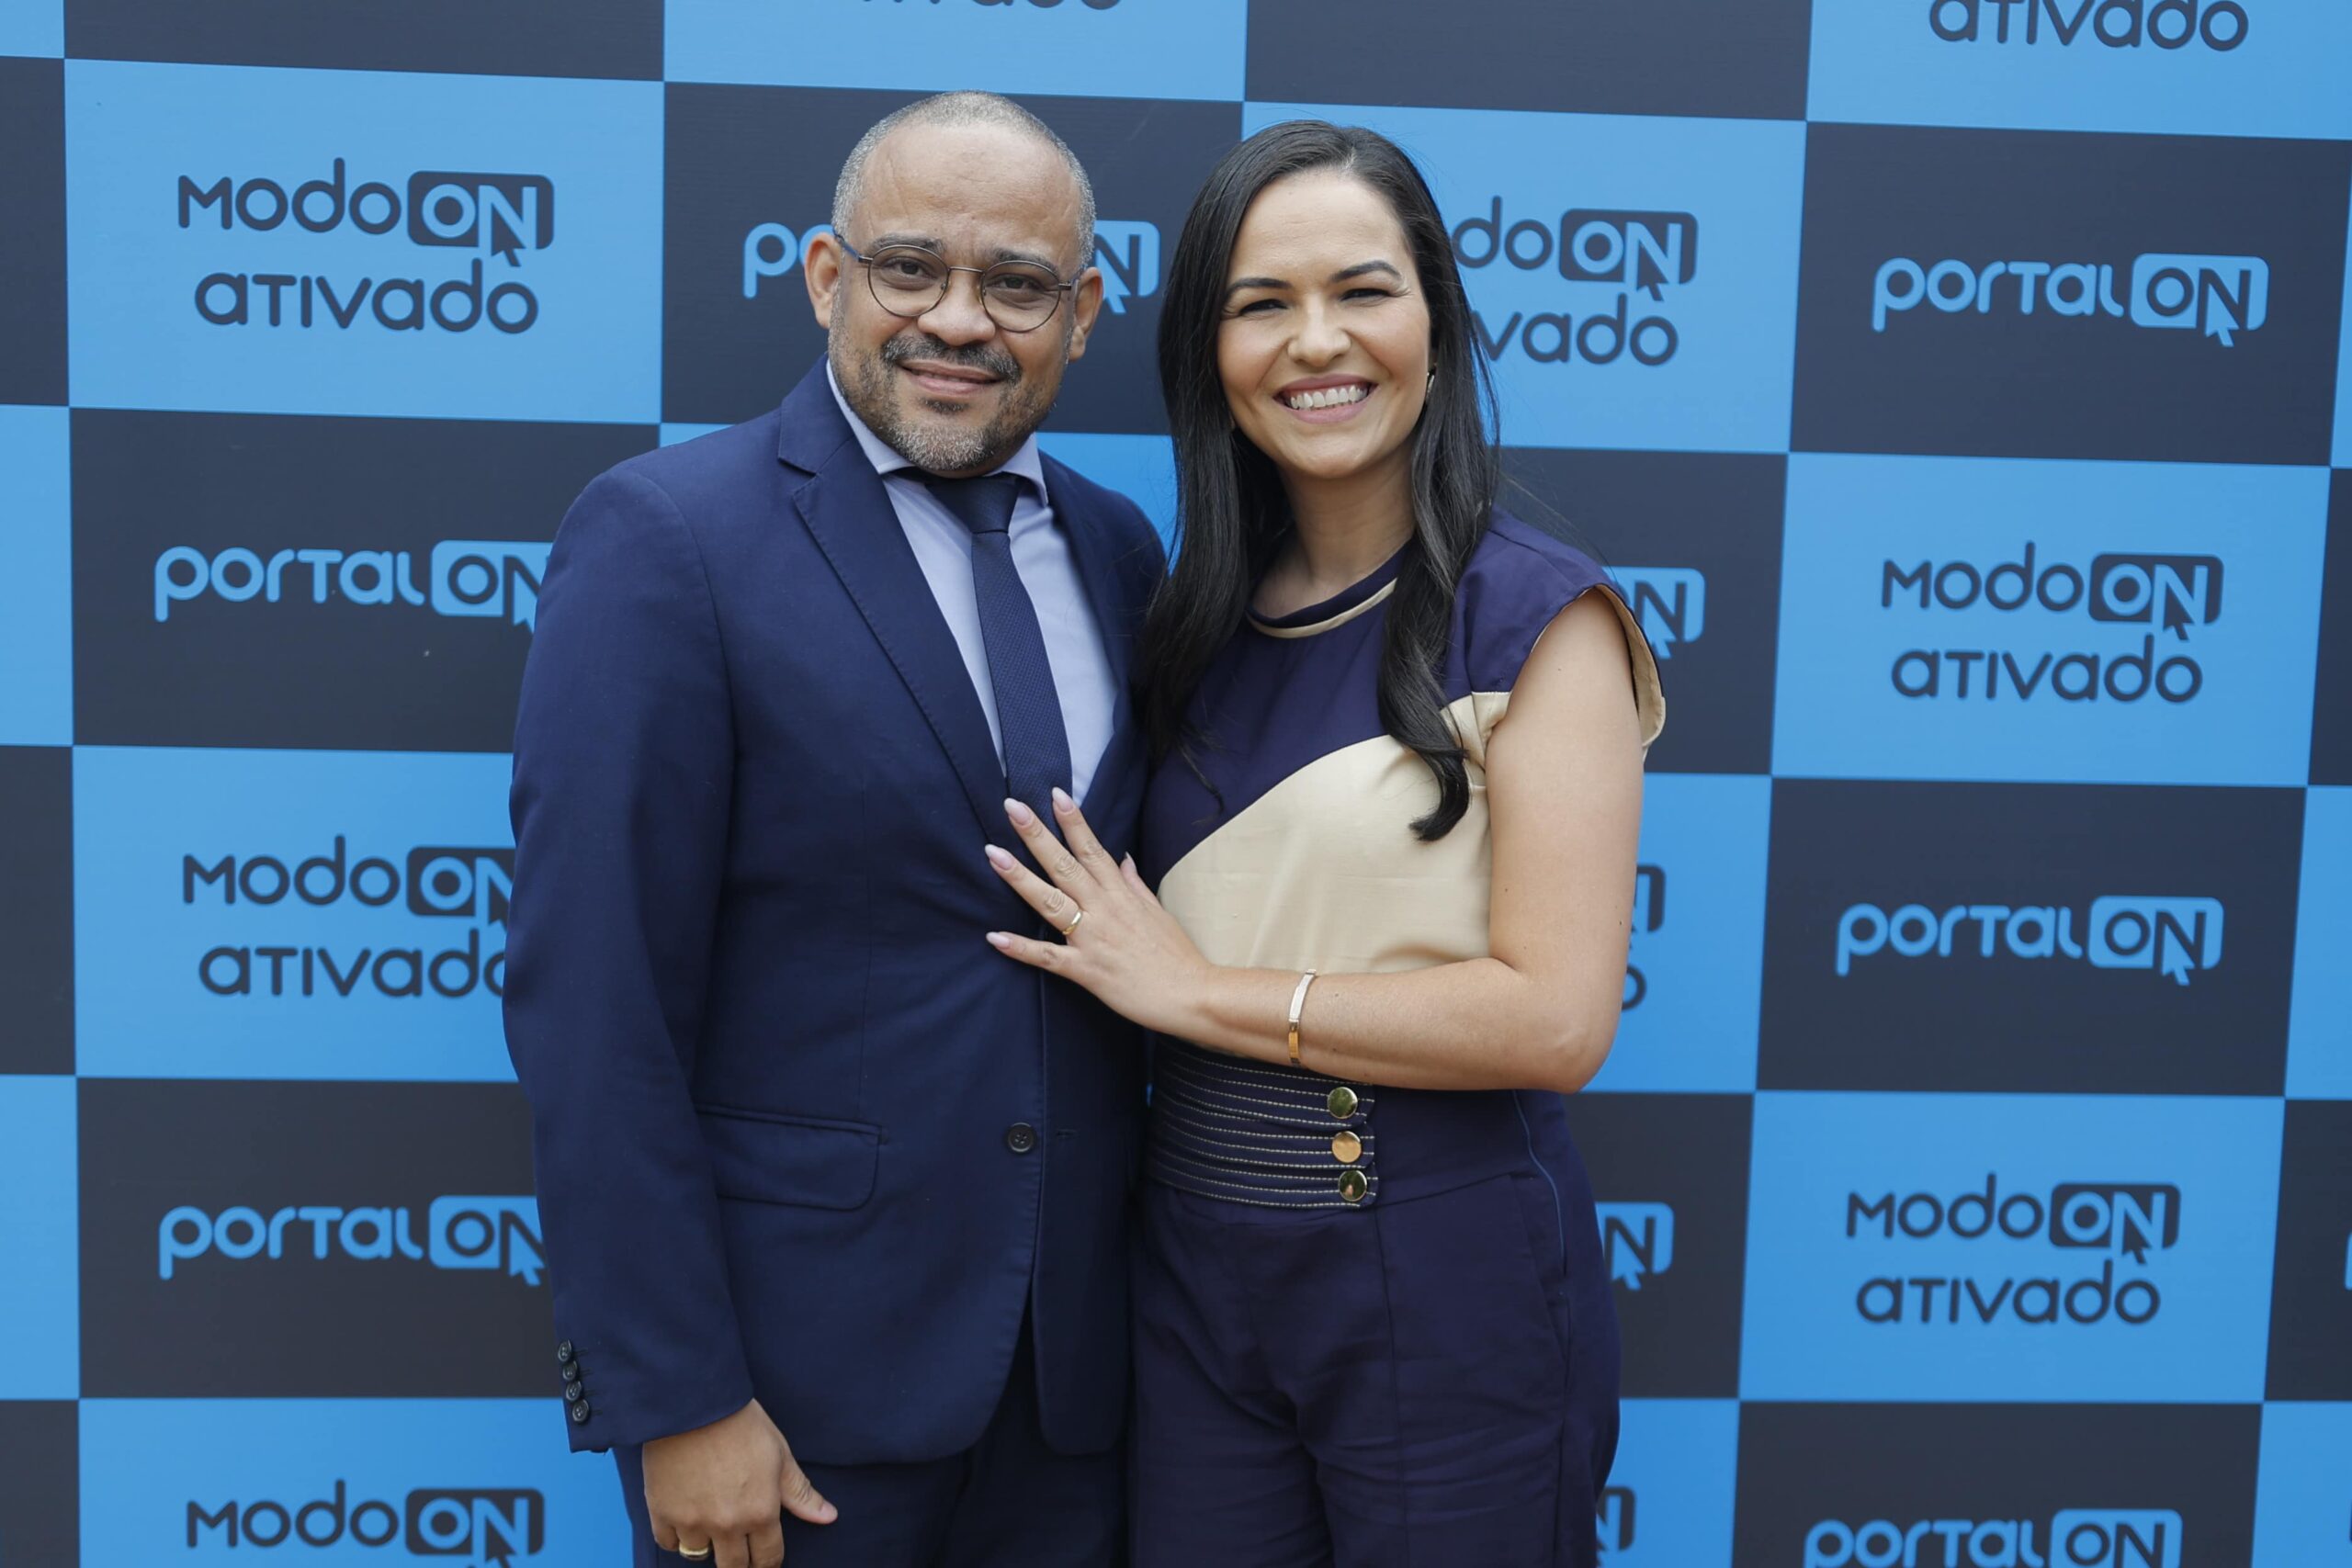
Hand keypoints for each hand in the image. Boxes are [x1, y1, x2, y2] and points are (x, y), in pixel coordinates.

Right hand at [642, 1399, 834, 1566]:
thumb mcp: (780, 1456)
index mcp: (760, 1513)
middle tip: (739, 1553)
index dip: (768, 1562)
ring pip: (700, 1555)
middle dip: (740, 1563)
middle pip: (734, 1567)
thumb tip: (828, 1517)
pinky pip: (668, 1543)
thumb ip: (800, 1493)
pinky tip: (685, 1521)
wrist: (695, 1403)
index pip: (768, 1559)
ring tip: (711, 1526)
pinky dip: (676, 1536)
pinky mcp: (662, 1512)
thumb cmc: (742, 1424)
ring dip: (707, 1545)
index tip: (764, 1558)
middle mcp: (727, 1525)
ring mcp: (692, 1521)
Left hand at [986, 790, 1211, 1035]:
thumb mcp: (1157, 911)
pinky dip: (1021, 948)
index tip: (1055, 794)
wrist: (1192, 994)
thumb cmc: (1176, 955)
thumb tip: (1122, 858)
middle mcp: (1104, 909)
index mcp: (1120, 893)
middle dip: (1037, 835)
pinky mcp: (1086, 970)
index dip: (1072, 821)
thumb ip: (1134, 884)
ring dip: (1020, 878)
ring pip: (1050, 902)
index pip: (1092, 849)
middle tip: (1012, 807)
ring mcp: (1092, 938)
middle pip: (1064, 865)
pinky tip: (995, 937)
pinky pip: (1048, 957)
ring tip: (993, 855)